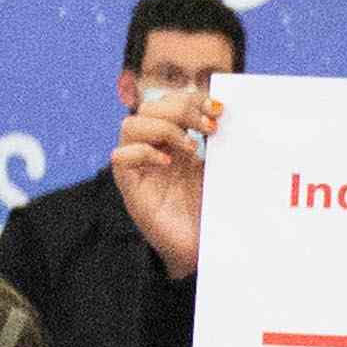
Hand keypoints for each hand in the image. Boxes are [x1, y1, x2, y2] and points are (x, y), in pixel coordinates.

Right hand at [106, 85, 213, 278]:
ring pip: (130, 125)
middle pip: (149, 107)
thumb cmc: (209, 210)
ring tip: (190, 147)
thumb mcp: (217, 169)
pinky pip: (120, 157)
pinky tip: (169, 163)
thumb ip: (216, 142)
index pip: (169, 101)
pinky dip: (143, 152)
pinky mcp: (130, 189)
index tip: (218, 109)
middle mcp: (152, 149)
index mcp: (173, 140)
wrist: (202, 249)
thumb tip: (227, 110)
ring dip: (163, 128)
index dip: (191, 98)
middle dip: (181, 109)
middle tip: (209, 126)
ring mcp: (139, 168)